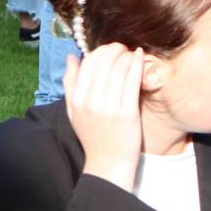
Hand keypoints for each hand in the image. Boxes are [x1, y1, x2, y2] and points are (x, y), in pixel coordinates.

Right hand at [63, 43, 144, 190]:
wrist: (108, 163)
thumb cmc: (93, 136)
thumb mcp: (74, 111)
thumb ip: (70, 84)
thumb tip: (71, 57)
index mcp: (76, 99)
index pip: (87, 64)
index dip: (100, 51)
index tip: (110, 49)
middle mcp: (90, 100)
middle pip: (102, 62)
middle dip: (113, 49)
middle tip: (122, 47)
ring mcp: (108, 106)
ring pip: (117, 68)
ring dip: (125, 55)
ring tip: (131, 52)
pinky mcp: (126, 112)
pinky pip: (131, 80)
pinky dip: (136, 64)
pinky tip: (140, 56)